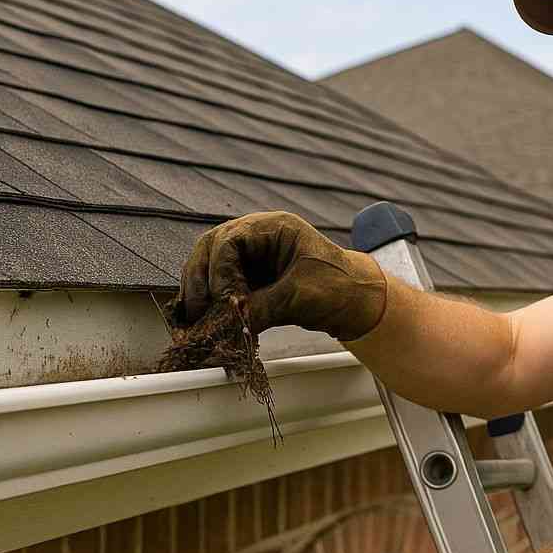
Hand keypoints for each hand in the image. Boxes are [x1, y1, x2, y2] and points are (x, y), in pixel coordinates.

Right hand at [177, 211, 387, 340]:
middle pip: (210, 249)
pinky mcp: (249, 277)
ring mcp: (251, 256)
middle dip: (200, 280)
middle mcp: (257, 236)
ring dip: (200, 291)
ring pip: (209, 266)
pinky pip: (219, 285)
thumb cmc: (338, 286)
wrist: (355, 300)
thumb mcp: (300, 297)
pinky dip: (210, 301)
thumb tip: (229, 324)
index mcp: (273, 228)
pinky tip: (204, 320)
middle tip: (199, 311)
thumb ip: (263, 307)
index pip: (229, 241)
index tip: (225, 301)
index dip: (220, 272)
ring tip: (197, 319)